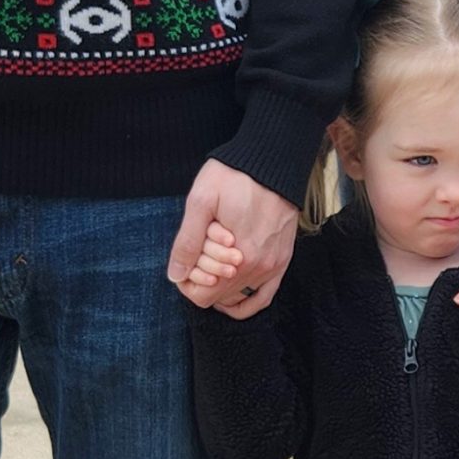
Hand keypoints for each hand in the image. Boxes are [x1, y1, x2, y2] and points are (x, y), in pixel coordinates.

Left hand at [168, 162, 296, 315]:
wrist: (273, 158)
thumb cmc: (235, 175)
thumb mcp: (201, 201)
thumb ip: (187, 242)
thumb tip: (175, 275)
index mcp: (239, 259)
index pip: (202, 297)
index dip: (186, 282)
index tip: (185, 259)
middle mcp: (260, 268)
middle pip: (218, 297)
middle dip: (203, 278)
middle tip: (200, 249)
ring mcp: (274, 265)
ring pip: (238, 296)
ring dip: (221, 281)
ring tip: (214, 255)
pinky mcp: (283, 259)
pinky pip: (264, 295)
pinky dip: (246, 300)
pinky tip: (231, 289)